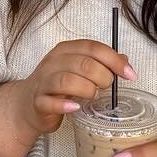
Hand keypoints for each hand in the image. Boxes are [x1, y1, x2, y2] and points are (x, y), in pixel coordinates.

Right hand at [13, 39, 137, 136]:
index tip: (130, 74)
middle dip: (103, 77)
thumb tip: (125, 60)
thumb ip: (101, 63)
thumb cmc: (57, 87)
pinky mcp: (38, 102)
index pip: (93, 48)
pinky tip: (75, 108)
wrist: (26, 104)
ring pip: (67, 81)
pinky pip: (50, 102)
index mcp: (65, 50)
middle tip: (106, 87)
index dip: (114, 60)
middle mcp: (53, 62)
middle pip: (83, 63)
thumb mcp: (79, 70)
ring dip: (87, 90)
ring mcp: (43, 82)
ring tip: (92, 97)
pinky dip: (65, 105)